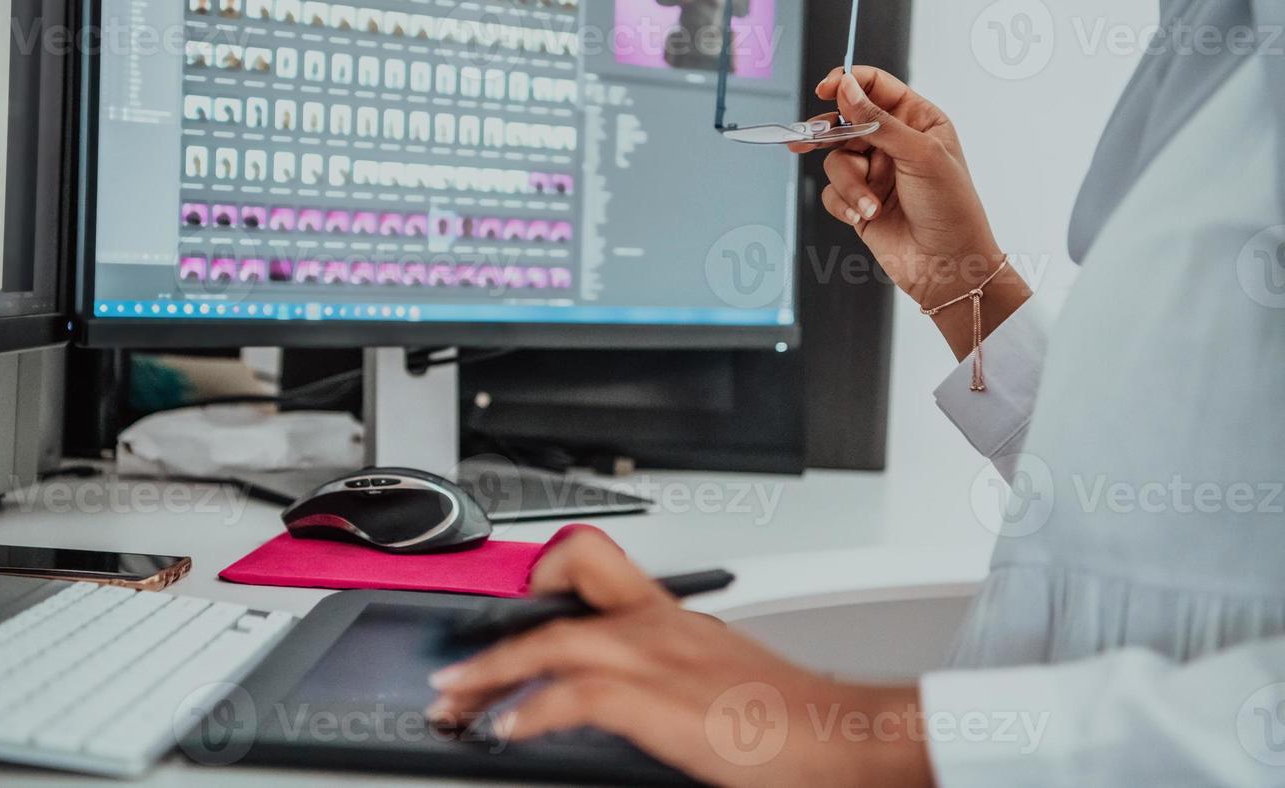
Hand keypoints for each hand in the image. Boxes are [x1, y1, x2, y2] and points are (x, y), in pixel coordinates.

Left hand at [428, 531, 933, 787]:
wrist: (840, 734)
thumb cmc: (787, 714)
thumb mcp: (716, 674)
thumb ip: (666, 669)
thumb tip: (624, 696)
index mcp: (671, 614)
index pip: (594, 565)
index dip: (540, 573)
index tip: (503, 602)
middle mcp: (658, 624)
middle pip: (563, 584)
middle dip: (498, 619)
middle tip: (459, 661)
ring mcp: (656, 658)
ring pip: (553, 639)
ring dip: (494, 670)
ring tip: (459, 699)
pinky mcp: (659, 702)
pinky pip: (576, 695)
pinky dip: (533, 710)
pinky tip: (510, 728)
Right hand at [793, 66, 1030, 356]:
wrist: (948, 267)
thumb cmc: (951, 208)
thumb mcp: (920, 155)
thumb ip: (878, 120)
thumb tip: (846, 88)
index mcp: (917, 120)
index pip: (876, 87)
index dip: (849, 83)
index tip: (827, 87)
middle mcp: (893, 143)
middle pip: (845, 121)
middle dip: (828, 134)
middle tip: (808, 138)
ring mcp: (874, 173)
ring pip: (835, 160)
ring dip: (849, 185)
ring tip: (869, 206)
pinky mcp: (858, 202)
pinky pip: (831, 192)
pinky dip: (844, 204)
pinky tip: (863, 216)